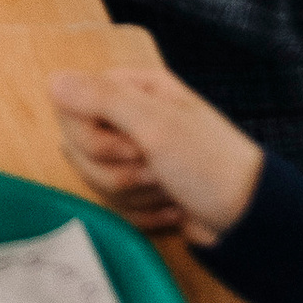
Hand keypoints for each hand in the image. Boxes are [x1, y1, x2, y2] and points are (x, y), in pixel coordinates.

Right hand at [46, 62, 265, 246]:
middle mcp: (127, 117)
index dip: (92, 134)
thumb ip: (101, 99)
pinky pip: (115, 206)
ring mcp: (133, 156)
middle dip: (118, 169)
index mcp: (131, 89)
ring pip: (95, 179)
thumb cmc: (209, 164)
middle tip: (155, 167)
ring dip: (135, 193)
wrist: (249, 222)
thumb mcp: (157, 125)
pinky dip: (144, 213)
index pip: (70, 105)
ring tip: (170, 188)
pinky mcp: (140, 191)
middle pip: (78, 146)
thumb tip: (53, 81)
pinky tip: (172, 208)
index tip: (131, 143)